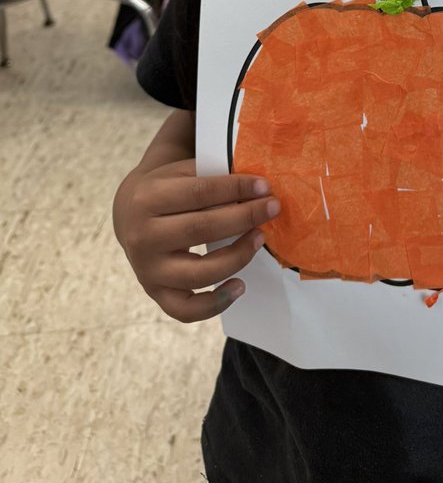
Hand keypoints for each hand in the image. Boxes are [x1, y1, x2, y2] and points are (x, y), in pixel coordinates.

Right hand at [113, 156, 279, 321]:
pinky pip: (187, 310)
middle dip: (244, 218)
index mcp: (148, 198)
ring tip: (259, 238)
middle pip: (202, 229)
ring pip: (199, 273)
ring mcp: (148, 269)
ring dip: (237, 256)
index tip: (265, 187)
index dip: (236, 189)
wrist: (129, 214)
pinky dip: (216, 303)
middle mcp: (143, 236)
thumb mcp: (180, 172)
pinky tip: (240, 285)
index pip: (200, 192)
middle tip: (272, 208)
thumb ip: (212, 176)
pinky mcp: (155, 293)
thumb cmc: (167, 189)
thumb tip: (257, 186)